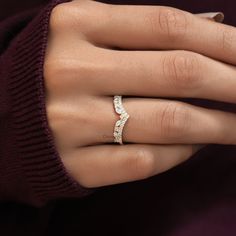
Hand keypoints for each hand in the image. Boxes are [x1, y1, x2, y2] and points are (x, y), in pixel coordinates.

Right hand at [44, 0, 235, 187]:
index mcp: (75, 25)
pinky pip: (144, 160)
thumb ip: (143, 32)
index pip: (168, 26)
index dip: (224, 41)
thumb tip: (213, 26)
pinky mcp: (74, 164)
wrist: (6, 116)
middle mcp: (71, 71)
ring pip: (169, 123)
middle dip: (233, 84)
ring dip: (218, 126)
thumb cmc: (54, 70)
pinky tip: (193, 147)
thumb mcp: (88, 34)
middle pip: (178, 73)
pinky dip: (180, 154)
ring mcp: (71, 122)